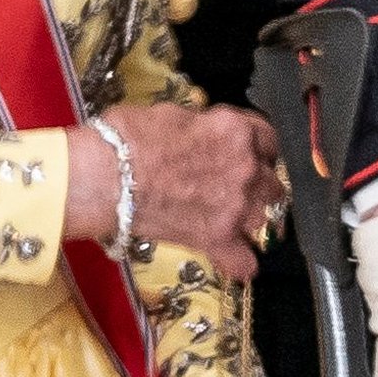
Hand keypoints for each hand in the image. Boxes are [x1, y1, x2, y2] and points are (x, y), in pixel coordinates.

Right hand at [66, 103, 279, 278]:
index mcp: (234, 132)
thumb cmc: (127, 140)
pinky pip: (246, 262)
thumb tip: (203, 133)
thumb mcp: (171, 114)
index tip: (246, 150)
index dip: (255, 145)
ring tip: (231, 216)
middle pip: (273, 180)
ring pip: (266, 217)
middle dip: (257, 181)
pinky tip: (230, 255)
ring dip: (252, 217)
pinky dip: (239, 261)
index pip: (268, 137)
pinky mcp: (216, 239)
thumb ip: (202, 127)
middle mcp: (245, 169)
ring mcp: (235, 207)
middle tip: (234, 183)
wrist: (104, 176)